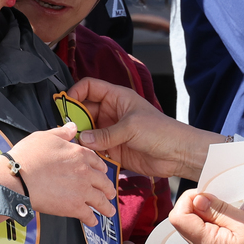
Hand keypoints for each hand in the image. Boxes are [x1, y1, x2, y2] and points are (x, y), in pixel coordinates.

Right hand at [0, 122, 115, 226]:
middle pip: (103, 182)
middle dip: (108, 189)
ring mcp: (82, 190)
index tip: (103, 173)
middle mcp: (85, 172)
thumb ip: (63, 133)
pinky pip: (88, 215)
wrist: (17, 177)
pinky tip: (93, 222)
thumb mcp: (46, 136)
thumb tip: (73, 126)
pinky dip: (92, 220)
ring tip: (109, 211)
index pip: (97, 162)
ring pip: (100, 200)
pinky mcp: (74, 207)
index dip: (101, 169)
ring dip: (106, 207)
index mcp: (80, 154)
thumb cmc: (28, 156)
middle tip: (110, 194)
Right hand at [66, 77, 220, 180]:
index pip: (89, 87)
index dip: (75, 92)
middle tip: (67, 130)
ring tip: (75, 145)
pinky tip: (85, 156)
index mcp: (116, 97)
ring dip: (80, 138)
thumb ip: (106, 134)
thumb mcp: (131, 127)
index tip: (65, 105)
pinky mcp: (113, 148)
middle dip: (74, 119)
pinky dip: (88, 152)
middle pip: (83, 110)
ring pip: (87, 131)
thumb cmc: (161, 131)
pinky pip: (94, 148)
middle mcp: (111, 112)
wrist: (178, 154)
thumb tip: (83, 139)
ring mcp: (111, 130)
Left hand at [169, 190, 243, 243]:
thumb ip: (217, 209)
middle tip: (218, 200)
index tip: (207, 194)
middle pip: (183, 222)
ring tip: (226, 210)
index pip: (178, 218)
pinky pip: (204, 232)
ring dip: (205, 213)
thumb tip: (196, 199)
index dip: (188, 200)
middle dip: (196, 205)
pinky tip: (228, 218)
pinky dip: (211, 221)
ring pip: (193, 226)